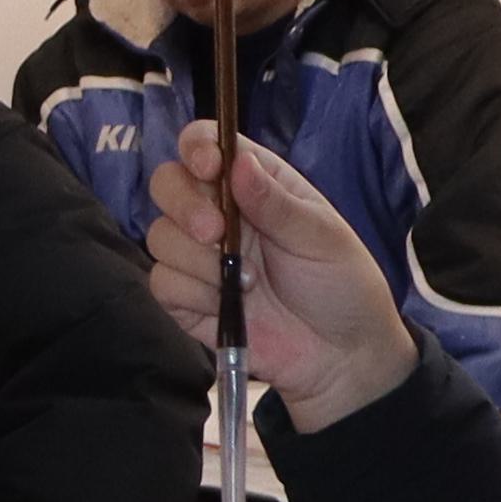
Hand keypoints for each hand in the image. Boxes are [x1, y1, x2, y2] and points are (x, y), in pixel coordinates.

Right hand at [139, 120, 426, 427]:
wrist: (340, 356)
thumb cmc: (341, 285)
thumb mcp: (322, 238)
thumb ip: (277, 203)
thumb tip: (238, 162)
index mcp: (253, 183)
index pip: (204, 144)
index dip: (196, 147)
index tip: (208, 168)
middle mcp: (217, 212)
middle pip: (166, 183)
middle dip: (184, 205)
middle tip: (216, 232)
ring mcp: (197, 256)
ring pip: (159, 235)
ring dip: (197, 260)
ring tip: (246, 283)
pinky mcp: (185, 297)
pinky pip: (162, 282)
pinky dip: (192, 293)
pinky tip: (225, 306)